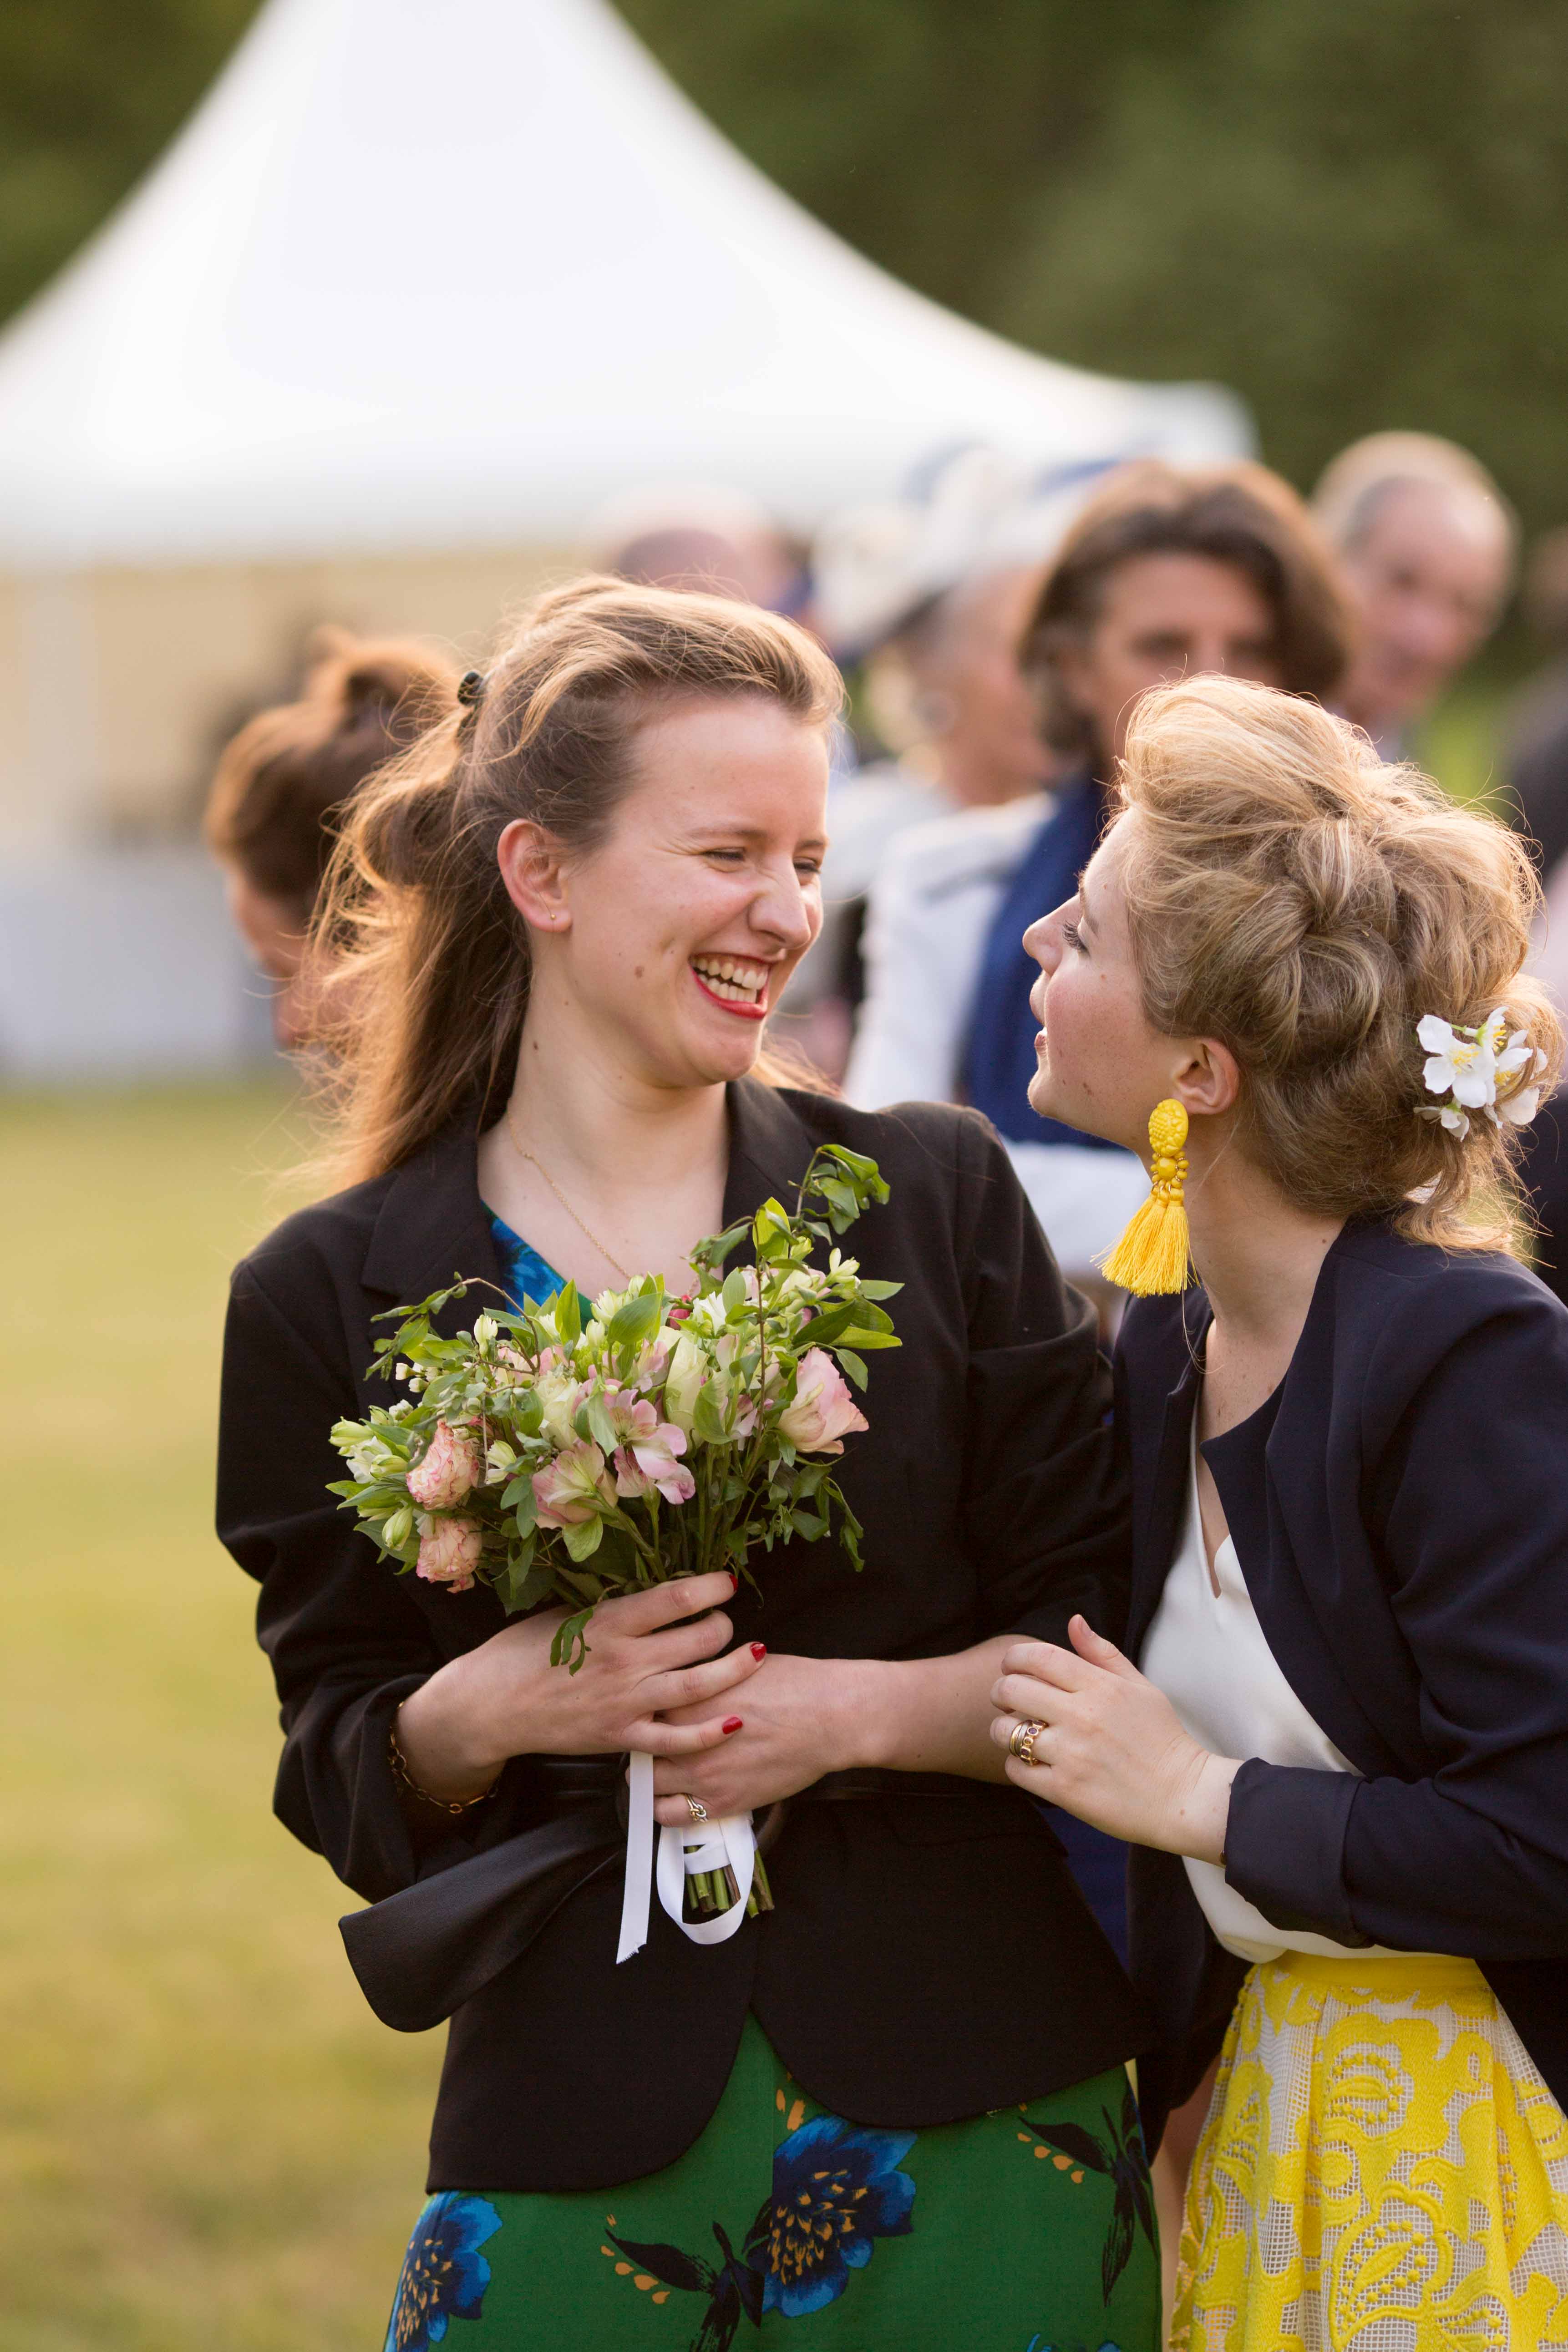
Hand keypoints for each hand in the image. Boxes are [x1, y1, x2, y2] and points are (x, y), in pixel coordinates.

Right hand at [396, 1572, 765, 1800]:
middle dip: (723, 1624)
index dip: (711, 1587)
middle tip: (725, 1619)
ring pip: (700, 1686)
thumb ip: (612, 1608)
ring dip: (734, 1668)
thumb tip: (655, 1592)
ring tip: (753, 1654)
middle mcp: (625, 1662)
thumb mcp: (566, 1614)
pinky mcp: (622, 1737)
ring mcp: (626, 1703)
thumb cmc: (522, 1651)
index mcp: (609, 1623)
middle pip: (699, 1639)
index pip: (676, 1598)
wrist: (490, 1706)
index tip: (726, 1581)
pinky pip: (678, 1740)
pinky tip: (734, 1719)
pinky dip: (711, 1732)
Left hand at [651, 1651, 872, 1823]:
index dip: (646, 1707)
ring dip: (652, 1775)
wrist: (829, 1717)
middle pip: (637, 1745)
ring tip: (664, 1768)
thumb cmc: (793, 1685)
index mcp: (687, 1698)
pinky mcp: (721, 1802)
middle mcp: (685, 1738)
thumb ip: (703, 1677)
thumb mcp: (737, 1666)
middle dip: (643, 1742)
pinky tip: (678, 1795)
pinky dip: (667, 1808)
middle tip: (653, 1740)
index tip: (653, 1709)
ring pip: (647, 1783)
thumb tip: (686, 1679)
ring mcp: (701, 1774)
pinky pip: (670, 1816)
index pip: (642, 1705)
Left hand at [988, 1615, 1238, 1863]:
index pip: (1039, 1657)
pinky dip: (1017, 1765)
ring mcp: (1071, 1754)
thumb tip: (1074, 1621)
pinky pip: (1016, 1770)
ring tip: (1017, 1734)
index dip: (1014, 1657)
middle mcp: (1082, 1716)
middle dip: (1000, 1691)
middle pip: (1013, 1689)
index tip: (1011, 1666)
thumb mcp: (1140, 1688)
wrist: (1183, 1797)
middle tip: (1006, 1700)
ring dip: (1003, 1730)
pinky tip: (1033, 1763)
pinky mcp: (1064, 1789)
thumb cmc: (1162, 1739)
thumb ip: (1103, 1654)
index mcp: (1101, 1687)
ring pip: (1006, 1732)